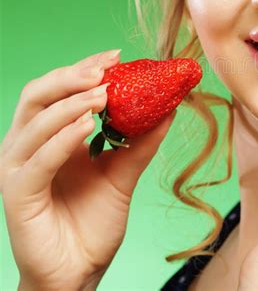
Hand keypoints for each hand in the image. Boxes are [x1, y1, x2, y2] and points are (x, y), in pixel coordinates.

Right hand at [1, 50, 176, 289]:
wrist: (79, 271)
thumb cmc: (94, 221)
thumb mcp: (123, 172)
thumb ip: (141, 140)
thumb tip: (169, 107)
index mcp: (53, 135)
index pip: (61, 89)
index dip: (85, 68)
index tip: (118, 56)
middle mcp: (31, 145)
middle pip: (39, 94)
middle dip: (71, 76)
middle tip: (105, 69)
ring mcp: (21, 168)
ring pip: (34, 121)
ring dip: (70, 102)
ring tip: (103, 93)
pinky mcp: (18, 194)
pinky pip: (38, 159)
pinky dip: (61, 138)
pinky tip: (87, 126)